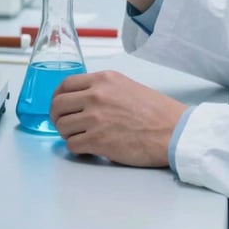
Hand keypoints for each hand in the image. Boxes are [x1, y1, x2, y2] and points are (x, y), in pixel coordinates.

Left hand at [50, 70, 186, 166]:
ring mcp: (95, 118)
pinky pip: (72, 145)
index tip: (59, 105)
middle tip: (64, 124)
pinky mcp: (97, 141)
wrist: (171, 130)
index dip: (57, 97)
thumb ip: (102, 89)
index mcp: (103, 79)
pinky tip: (87, 148)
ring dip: (68, 134)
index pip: (65, 84)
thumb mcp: (126, 86)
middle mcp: (96, 95)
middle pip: (58, 105)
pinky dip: (76, 148)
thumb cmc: (155, 111)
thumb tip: (81, 101)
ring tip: (81, 137)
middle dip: (57, 117)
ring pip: (62, 126)